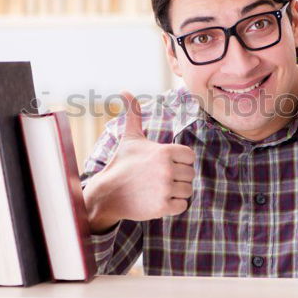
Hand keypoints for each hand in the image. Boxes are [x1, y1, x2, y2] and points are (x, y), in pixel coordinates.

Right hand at [83, 91, 195, 232]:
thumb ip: (133, 114)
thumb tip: (124, 91)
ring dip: (176, 192)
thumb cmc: (121, 163)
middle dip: (178, 177)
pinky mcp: (162, 207)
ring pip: (188, 191)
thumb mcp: (130, 138)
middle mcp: (167, 169)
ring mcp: (165, 189)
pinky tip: (158, 200)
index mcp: (164, 151)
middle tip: (158, 179)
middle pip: (190, 174)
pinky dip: (173, 206)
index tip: (164, 164)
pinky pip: (182, 206)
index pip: (190, 156)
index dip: (180, 161)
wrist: (107, 193)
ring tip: (158, 189)